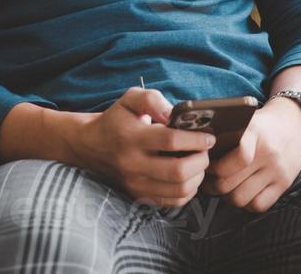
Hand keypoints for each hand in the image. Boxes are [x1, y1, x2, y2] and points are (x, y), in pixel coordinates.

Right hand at [71, 87, 216, 208]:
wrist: (91, 145)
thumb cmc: (117, 119)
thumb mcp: (131, 99)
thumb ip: (153, 100)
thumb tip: (173, 114)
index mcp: (132, 137)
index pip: (170, 141)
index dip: (195, 139)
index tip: (209, 136)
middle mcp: (133, 164)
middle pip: (178, 171)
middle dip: (201, 160)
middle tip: (206, 150)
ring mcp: (136, 184)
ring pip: (178, 190)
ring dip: (198, 177)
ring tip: (199, 162)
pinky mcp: (139, 196)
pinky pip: (172, 201)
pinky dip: (188, 190)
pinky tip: (189, 176)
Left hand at [204, 97, 300, 212]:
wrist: (295, 123)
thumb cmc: (262, 125)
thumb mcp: (245, 121)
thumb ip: (224, 136)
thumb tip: (198, 154)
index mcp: (254, 133)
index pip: (236, 157)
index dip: (214, 167)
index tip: (206, 165)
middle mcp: (267, 153)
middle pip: (229, 183)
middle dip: (213, 185)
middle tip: (209, 181)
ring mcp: (277, 170)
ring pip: (240, 198)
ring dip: (228, 197)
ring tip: (226, 188)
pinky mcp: (284, 184)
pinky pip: (258, 205)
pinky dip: (246, 203)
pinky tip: (244, 192)